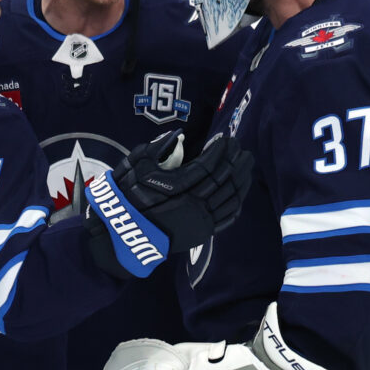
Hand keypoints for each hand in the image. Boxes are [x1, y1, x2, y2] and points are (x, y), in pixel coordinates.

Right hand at [115, 131, 252, 251]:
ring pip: (231, 198)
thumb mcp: (134, 167)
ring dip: (242, 179)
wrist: (123, 233)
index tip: (226, 138)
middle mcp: (193, 204)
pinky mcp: (202, 233)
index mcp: (177, 187)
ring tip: (247, 165)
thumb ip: (156, 149)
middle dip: (236, 161)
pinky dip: (238, 202)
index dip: (220, 150)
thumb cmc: (126, 197)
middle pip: (224, 179)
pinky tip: (241, 191)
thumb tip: (177, 135)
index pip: (208, 165)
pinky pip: (228, 217)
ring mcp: (200, 220)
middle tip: (242, 148)